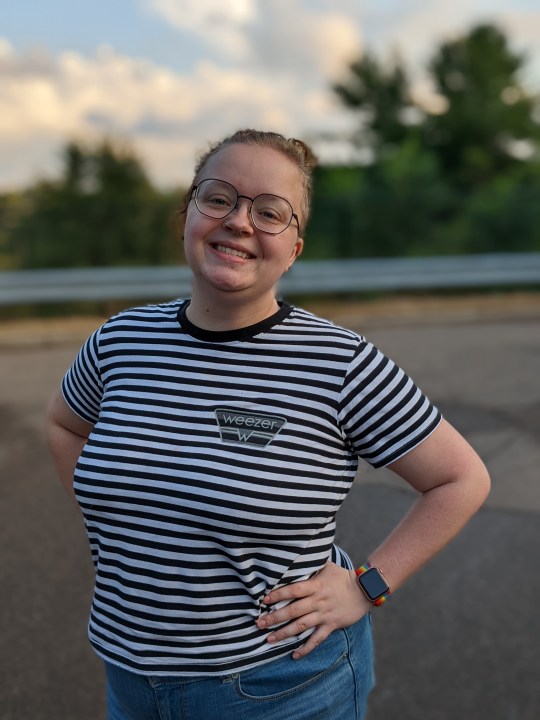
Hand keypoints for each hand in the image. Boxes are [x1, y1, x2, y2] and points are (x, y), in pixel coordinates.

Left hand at [255, 562, 370, 658]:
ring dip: (284, 634)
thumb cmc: (342, 576)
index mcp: (315, 585)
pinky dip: (306, 648)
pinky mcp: (331, 625)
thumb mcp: (326, 565)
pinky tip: (294, 655)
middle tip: (259, 623)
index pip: (294, 590)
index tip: (264, 599)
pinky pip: (316, 639)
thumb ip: (310, 564)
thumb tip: (293, 554)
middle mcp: (318, 601)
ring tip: (269, 639)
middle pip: (293, 610)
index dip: (278, 594)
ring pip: (301, 626)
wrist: (364, 590)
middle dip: (275, 617)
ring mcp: (324, 615)